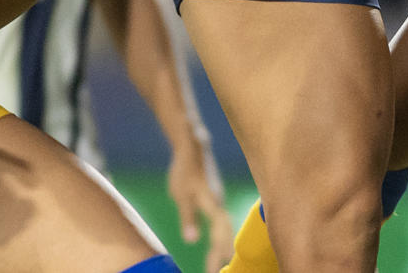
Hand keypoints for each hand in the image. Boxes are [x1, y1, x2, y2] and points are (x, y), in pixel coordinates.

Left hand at [166, 135, 231, 272]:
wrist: (192, 147)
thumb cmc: (184, 170)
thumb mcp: (181, 195)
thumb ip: (188, 217)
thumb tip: (192, 242)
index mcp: (213, 205)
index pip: (219, 235)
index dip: (216, 255)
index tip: (211, 271)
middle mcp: (220, 204)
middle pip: (226, 234)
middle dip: (221, 254)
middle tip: (213, 272)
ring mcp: (219, 202)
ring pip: (225, 228)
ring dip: (222, 246)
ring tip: (217, 263)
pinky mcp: (215, 200)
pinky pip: (222, 223)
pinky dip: (220, 236)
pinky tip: (216, 244)